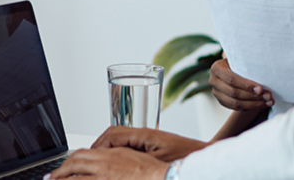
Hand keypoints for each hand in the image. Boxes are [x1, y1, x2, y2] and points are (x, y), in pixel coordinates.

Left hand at [46, 147, 169, 178]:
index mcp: (108, 155)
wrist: (163, 177)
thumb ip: (112, 157)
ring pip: (76, 178)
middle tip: (50, 179)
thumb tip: (101, 158)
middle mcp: (104, 166)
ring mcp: (105, 178)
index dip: (67, 162)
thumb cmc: (150, 170)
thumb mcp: (129, 156)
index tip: (61, 169)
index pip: (80, 155)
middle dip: (58, 173)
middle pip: (73, 165)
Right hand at [91, 126, 209, 161]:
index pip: (112, 134)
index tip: (90, 155)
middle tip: (91, 157)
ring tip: (100, 159)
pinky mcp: (153, 143)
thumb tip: (115, 159)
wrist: (203, 156)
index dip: (98, 145)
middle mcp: (144, 132)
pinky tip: (118, 160)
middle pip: (114, 133)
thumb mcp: (156, 161)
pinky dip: (119, 149)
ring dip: (109, 146)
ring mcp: (148, 137)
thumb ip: (135, 159)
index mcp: (142, 134)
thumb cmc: (184, 158)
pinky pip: (130, 142)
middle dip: (100, 144)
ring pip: (121, 137)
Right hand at [208, 57, 272, 109]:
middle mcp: (213, 81)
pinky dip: (250, 107)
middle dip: (253, 96)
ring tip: (268, 102)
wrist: (232, 67)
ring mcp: (216, 93)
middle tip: (268, 96)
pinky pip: (236, 108)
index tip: (261, 89)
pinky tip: (262, 104)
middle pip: (233, 93)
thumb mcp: (240, 58)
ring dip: (254, 104)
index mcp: (216, 68)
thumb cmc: (239, 61)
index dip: (246, 85)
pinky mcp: (222, 101)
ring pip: (235, 103)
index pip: (231, 79)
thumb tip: (265, 67)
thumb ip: (247, 63)